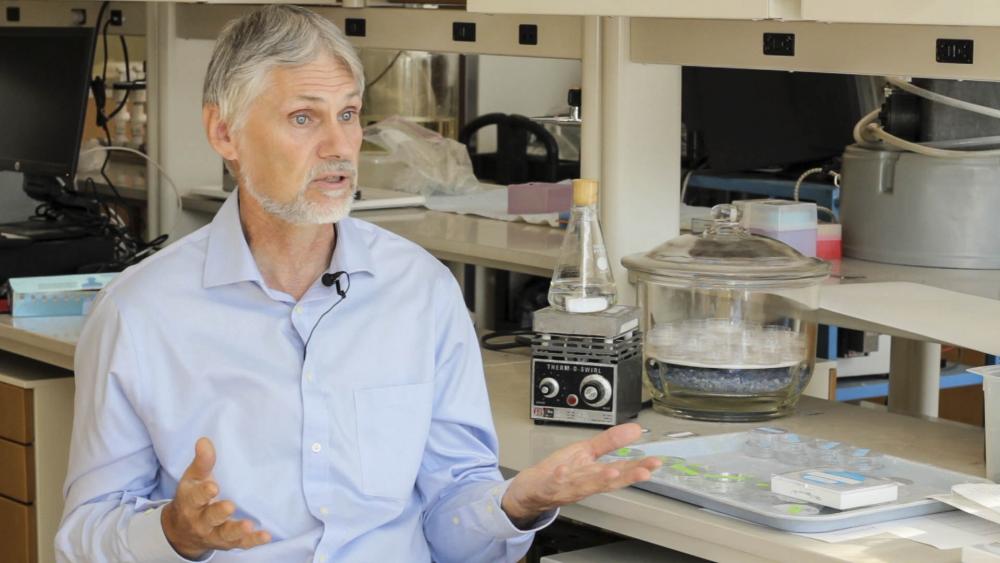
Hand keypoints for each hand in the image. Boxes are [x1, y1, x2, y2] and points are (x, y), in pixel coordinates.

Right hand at [161, 438, 270, 558]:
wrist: (182, 531)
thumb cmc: (192, 498)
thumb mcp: (194, 479)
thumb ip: (202, 462)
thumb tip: (205, 441)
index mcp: (190, 503)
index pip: (194, 498)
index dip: (203, 493)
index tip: (213, 487)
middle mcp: (200, 521)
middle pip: (209, 518)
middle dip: (218, 513)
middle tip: (229, 506)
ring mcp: (214, 534)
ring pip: (224, 535)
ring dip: (236, 531)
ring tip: (247, 525)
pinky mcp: (228, 543)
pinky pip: (240, 544)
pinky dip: (252, 541)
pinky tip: (265, 536)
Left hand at [501, 423, 660, 525]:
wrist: (531, 491)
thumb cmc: (561, 472)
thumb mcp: (587, 452)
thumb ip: (611, 442)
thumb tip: (636, 429)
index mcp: (596, 474)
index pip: (621, 471)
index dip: (638, 467)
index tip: (655, 463)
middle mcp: (585, 484)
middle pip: (608, 480)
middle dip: (626, 477)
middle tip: (644, 472)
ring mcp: (566, 487)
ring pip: (584, 484)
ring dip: (598, 479)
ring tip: (611, 472)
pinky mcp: (547, 486)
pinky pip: (553, 482)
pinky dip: (559, 476)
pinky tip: (564, 469)